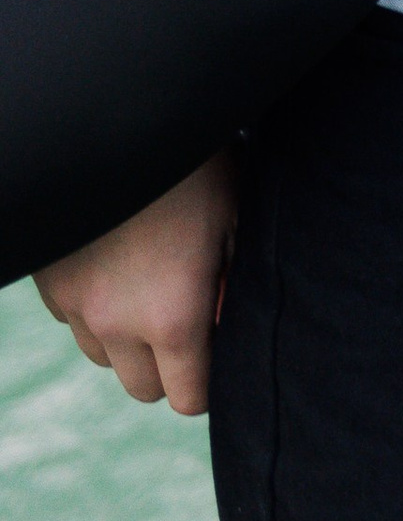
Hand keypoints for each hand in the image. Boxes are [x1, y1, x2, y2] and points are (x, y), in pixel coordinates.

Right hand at [34, 152, 237, 415]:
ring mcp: (76, 305)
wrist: (126, 121)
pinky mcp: (50, 283)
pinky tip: (117, 261)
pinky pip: (74, 319)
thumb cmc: (197, 168)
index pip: (187, 399)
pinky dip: (95, 306)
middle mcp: (117, 323)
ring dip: (127, 338)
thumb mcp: (234, 224)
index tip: (217, 356)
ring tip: (151, 285)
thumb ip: (231, 287)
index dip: (207, 383)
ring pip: (104, 356)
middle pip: (142, 388)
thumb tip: (225, 324)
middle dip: (168, 367)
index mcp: (173, 317)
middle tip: (187, 321)